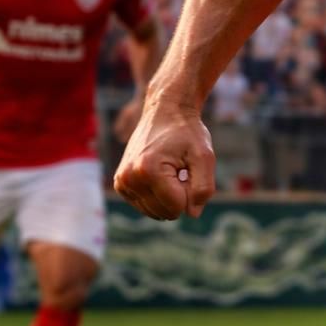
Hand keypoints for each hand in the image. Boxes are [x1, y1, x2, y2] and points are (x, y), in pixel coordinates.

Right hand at [113, 99, 216, 220]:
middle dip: (180, 195)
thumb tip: (192, 214)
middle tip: (181, 168)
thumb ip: (203, 187)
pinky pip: (145, 205)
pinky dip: (158, 194)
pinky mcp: (120, 184)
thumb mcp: (204, 156)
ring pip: (154, 211)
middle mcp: (129, 178)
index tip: (190, 169)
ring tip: (170, 169)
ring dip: (169, 195)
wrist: (165, 111)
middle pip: (165, 212)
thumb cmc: (187, 132)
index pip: (177, 207)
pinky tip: (161, 172)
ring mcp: (122, 182)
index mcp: (148, 170)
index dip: (191, 192)